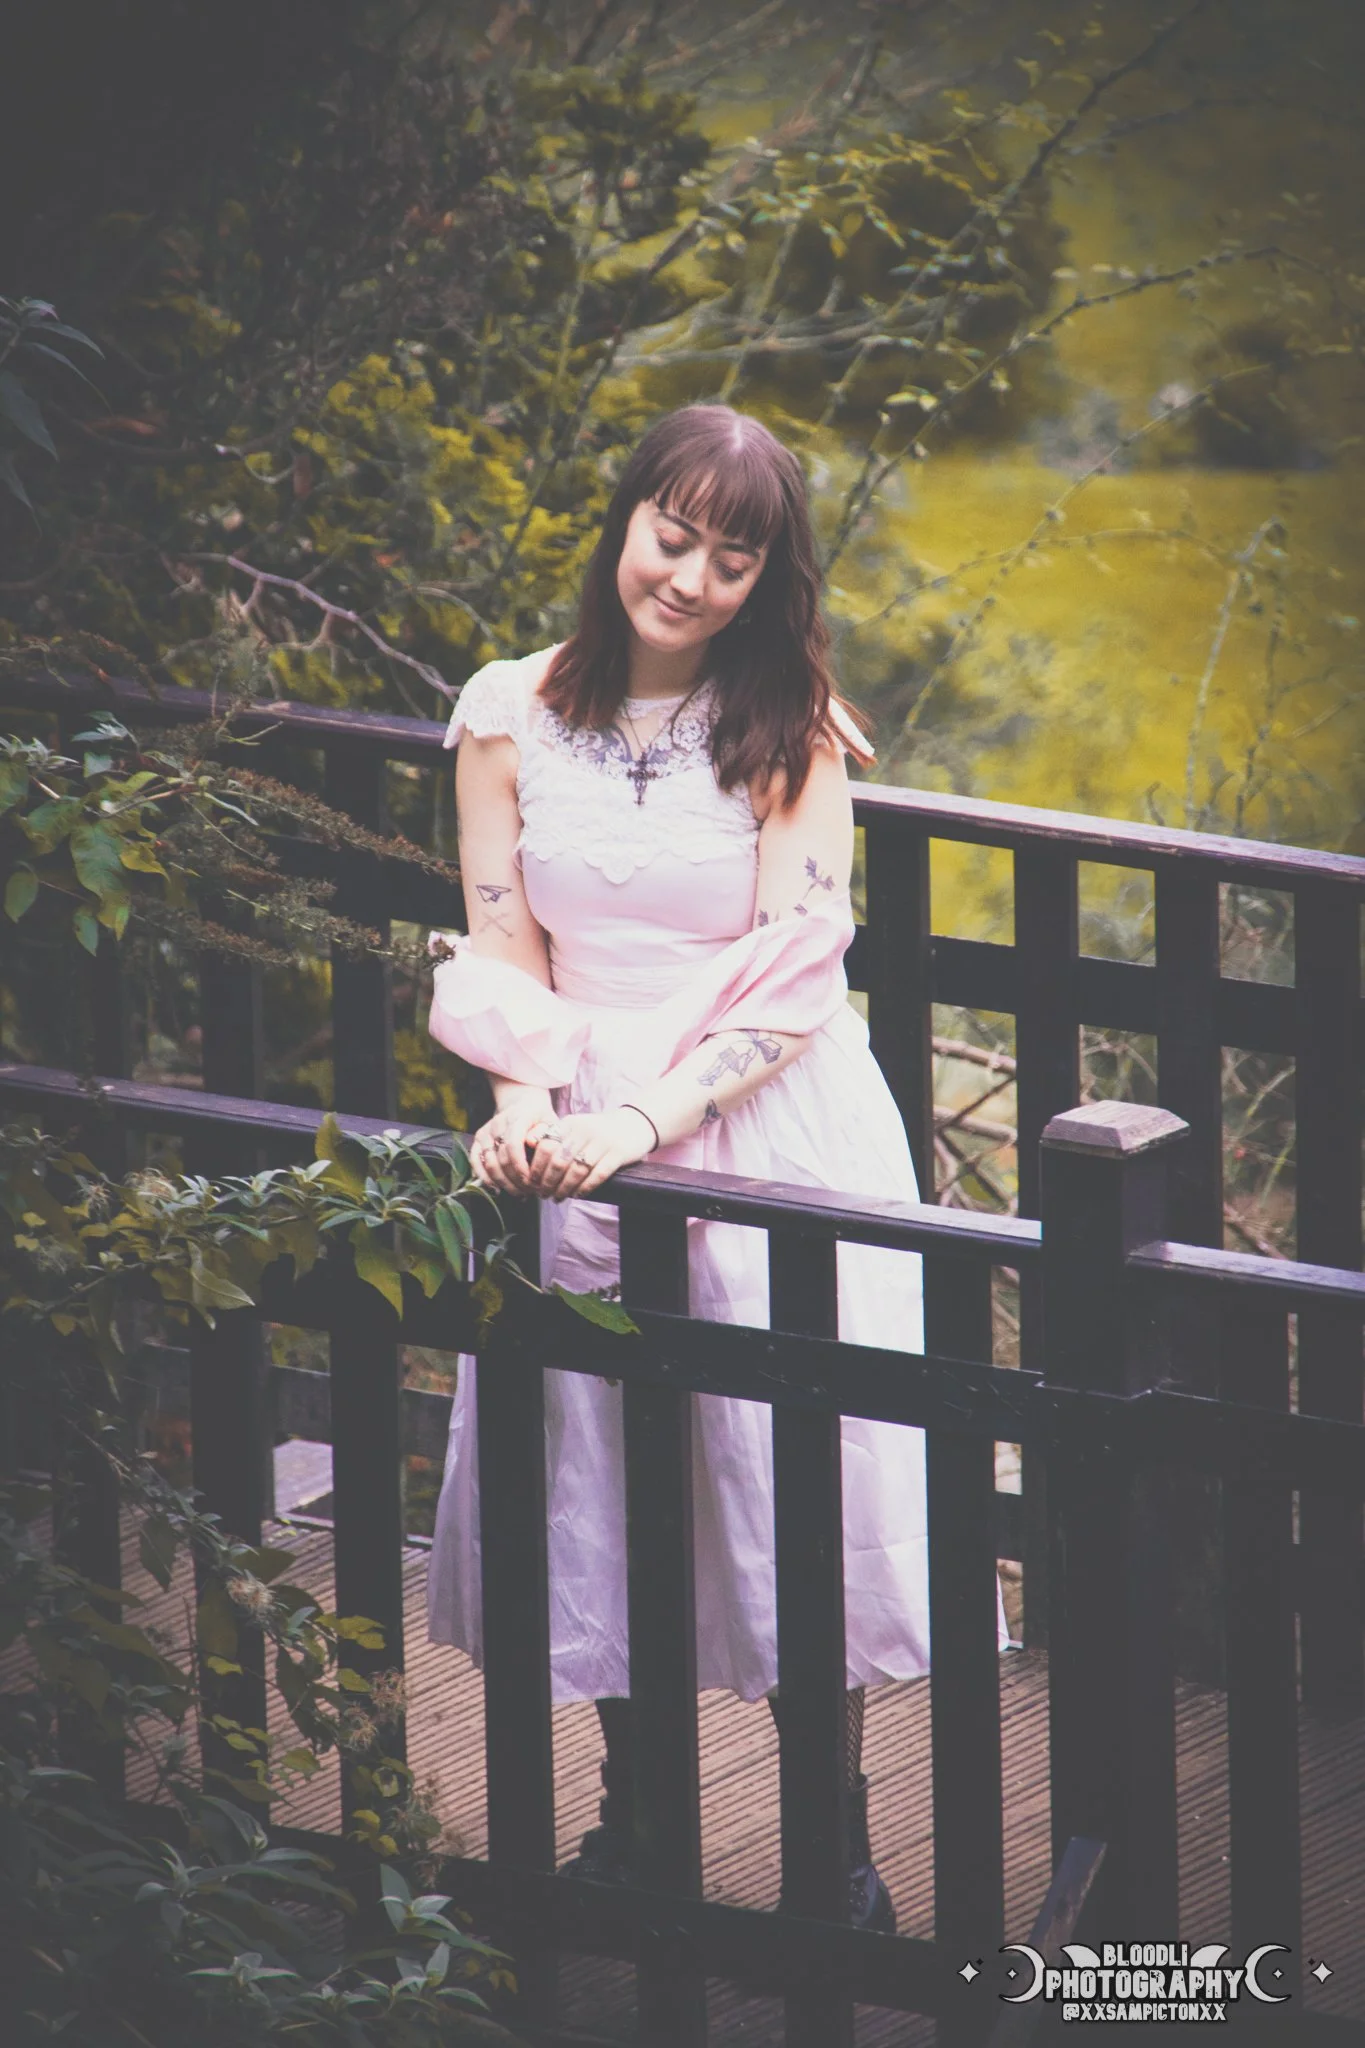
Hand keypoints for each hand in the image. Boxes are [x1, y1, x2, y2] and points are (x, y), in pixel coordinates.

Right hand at [469, 1094, 554, 1194]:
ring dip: (503, 1182)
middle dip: (515, 1180)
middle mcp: (498, 1123)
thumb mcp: (550, 1121)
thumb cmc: (541, 1118)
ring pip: (489, 1163)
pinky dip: (484, 1177)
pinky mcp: (478, 1138)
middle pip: (501, 1158)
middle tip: (529, 1192)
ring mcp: (486, 1131)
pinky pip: (475, 1161)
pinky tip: (497, 1189)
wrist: (522, 1104)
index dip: (520, 1167)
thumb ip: (544, 1133)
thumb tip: (533, 1143)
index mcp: (517, 1117)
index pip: (513, 1145)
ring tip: (518, 1193)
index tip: (532, 1183)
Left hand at [524, 1107, 657, 1201]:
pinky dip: (585, 1188)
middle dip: (547, 1182)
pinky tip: (578, 1195)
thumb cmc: (598, 1131)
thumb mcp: (575, 1126)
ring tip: (558, 1198)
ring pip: (576, 1171)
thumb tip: (528, 1148)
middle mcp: (585, 1130)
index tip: (531, 1182)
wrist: (635, 1124)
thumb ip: (554, 1135)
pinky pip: (598, 1175)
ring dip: (564, 1189)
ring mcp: (603, 1141)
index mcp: (570, 1123)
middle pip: (558, 1162)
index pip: (545, 1147)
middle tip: (543, 1194)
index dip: (536, 1168)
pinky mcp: (618, 1153)